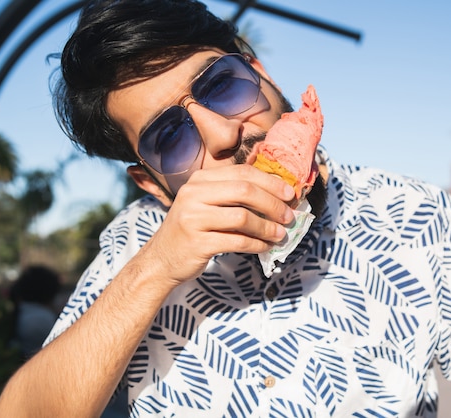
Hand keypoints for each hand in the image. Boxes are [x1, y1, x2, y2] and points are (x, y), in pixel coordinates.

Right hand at [139, 164, 295, 285]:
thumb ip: (232, 195)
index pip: (242, 173)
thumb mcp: (205, 204)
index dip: (271, 182)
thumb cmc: (192, 230)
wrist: (161, 260)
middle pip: (245, 191)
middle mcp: (194, 194)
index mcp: (199, 180)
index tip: (290, 193)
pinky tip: (265, 247)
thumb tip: (276, 194)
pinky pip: (237, 241)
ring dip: (268, 227)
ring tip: (280, 234)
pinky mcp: (198, 243)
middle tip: (289, 215)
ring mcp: (193, 218)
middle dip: (273, 203)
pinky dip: (257, 244)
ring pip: (243, 217)